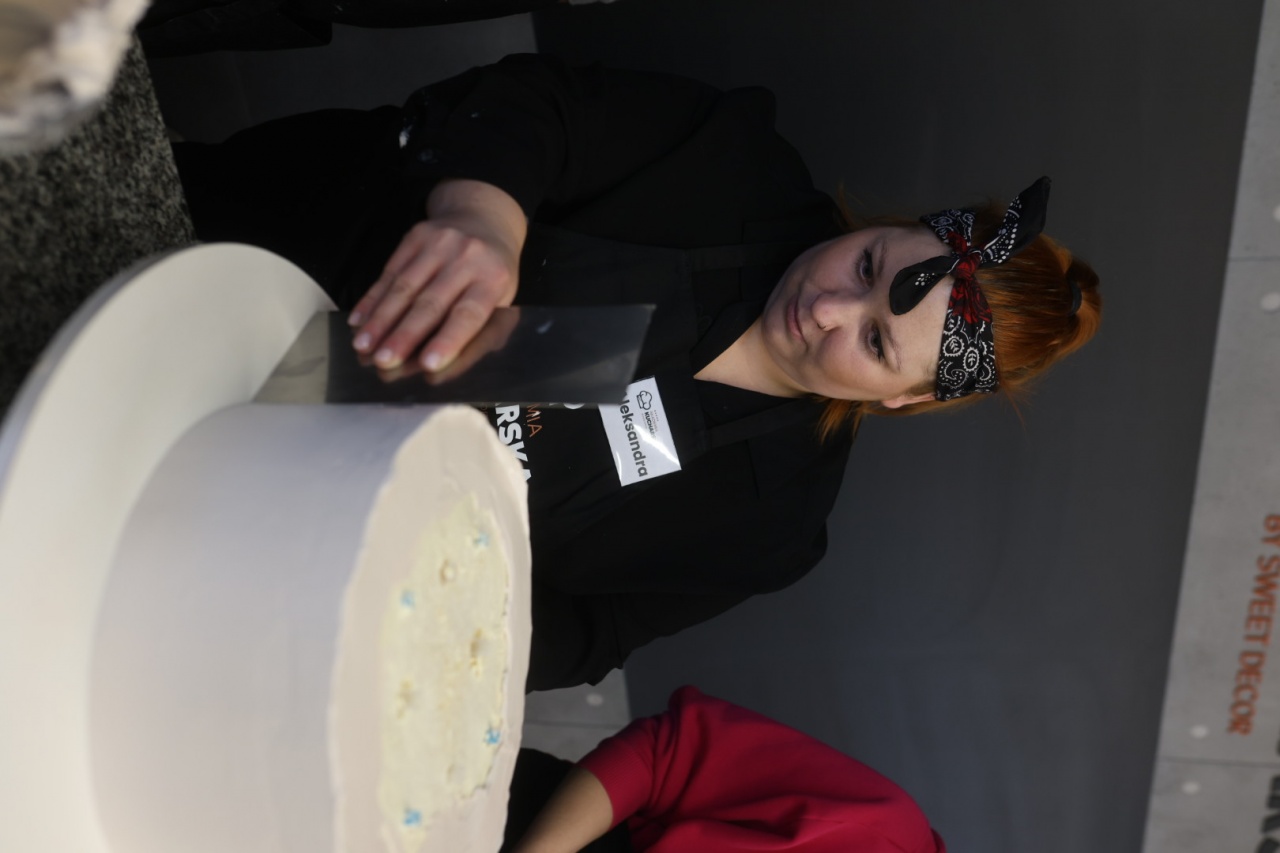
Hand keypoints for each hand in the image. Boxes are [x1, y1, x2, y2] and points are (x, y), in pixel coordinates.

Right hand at [348, 179, 526, 372]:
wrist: (484, 218)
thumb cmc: (492, 273)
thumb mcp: (502, 300)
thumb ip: (479, 330)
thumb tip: (444, 365)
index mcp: (493, 278)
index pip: (467, 314)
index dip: (448, 340)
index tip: (429, 364)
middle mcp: (466, 257)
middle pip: (430, 303)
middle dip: (404, 335)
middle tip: (384, 361)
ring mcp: (439, 244)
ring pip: (403, 287)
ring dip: (380, 320)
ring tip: (363, 345)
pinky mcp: (415, 237)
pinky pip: (389, 272)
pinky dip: (372, 299)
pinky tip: (359, 320)